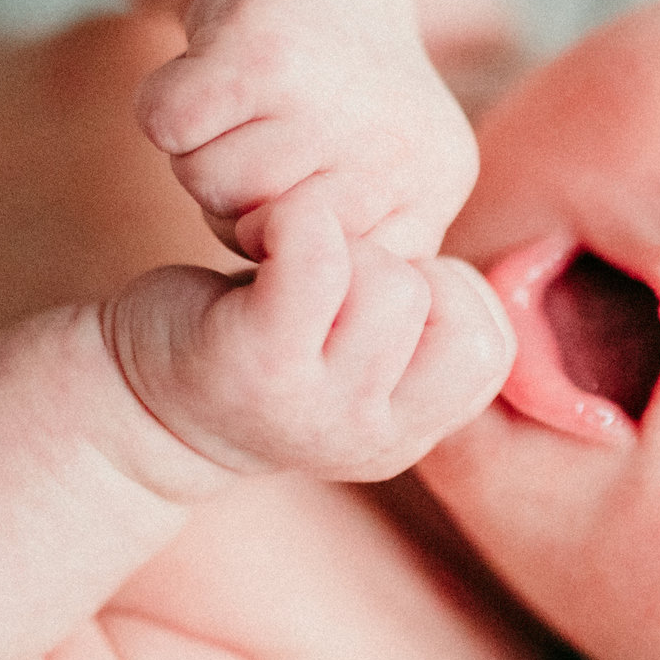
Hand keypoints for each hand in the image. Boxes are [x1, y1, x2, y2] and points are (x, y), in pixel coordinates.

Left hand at [104, 191, 513, 481]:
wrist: (137, 399)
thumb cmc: (266, 346)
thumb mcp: (366, 360)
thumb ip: (434, 328)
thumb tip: (522, 264)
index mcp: (410, 434)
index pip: (488, 342)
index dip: (441, 292)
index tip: (376, 296)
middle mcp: (369, 438)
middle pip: (436, 297)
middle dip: (387, 265)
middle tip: (324, 284)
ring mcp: (312, 408)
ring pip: (386, 276)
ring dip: (338, 245)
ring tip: (290, 274)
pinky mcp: (254, 362)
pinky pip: (317, 254)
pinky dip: (297, 221)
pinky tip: (267, 238)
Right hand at [139, 0, 477, 260]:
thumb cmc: (332, 93)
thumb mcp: (374, 178)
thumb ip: (354, 255)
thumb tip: (305, 324)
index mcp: (435, 183)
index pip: (322, 279)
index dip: (286, 239)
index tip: (303, 175)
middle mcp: (398, 141)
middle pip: (258, 236)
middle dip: (240, 198)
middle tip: (269, 129)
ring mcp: (331, 90)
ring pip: (209, 183)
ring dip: (202, 149)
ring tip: (247, 103)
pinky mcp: (261, 46)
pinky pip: (169, 126)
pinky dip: (164, 102)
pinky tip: (208, 71)